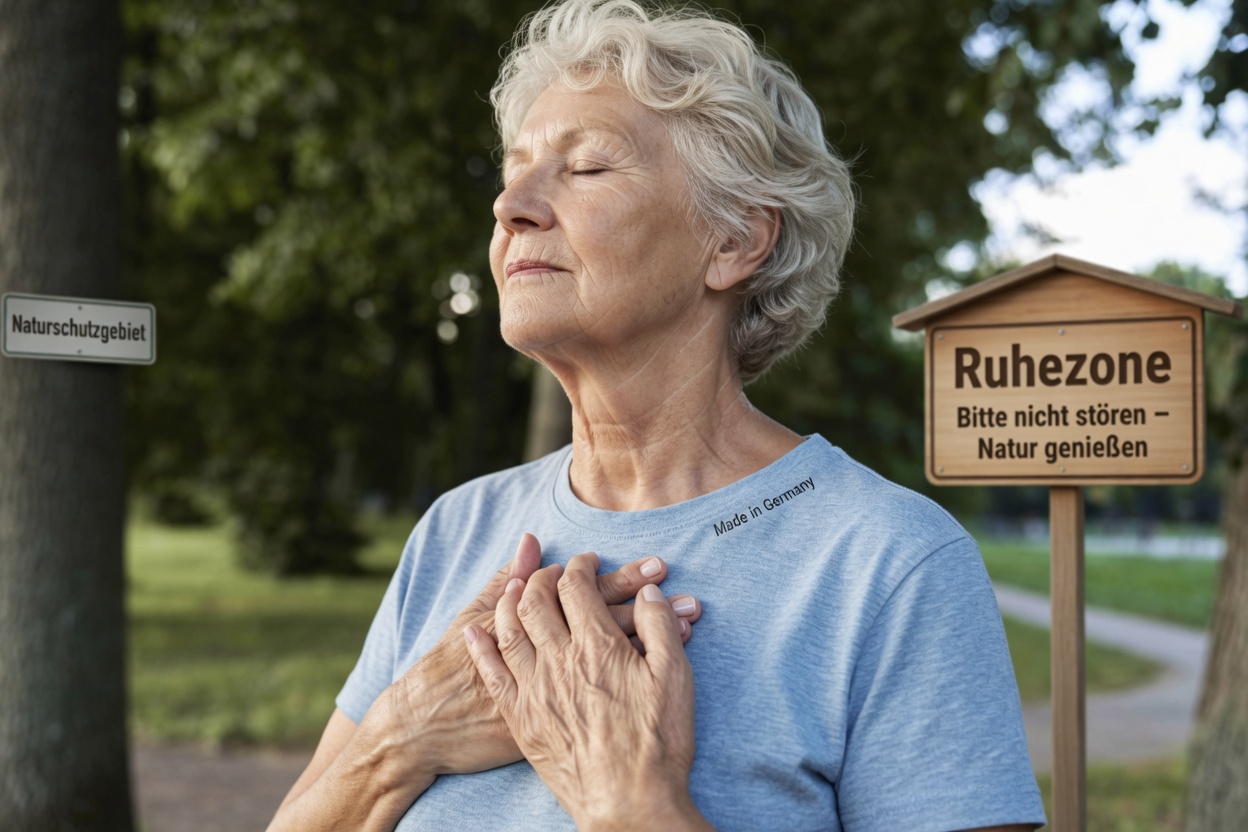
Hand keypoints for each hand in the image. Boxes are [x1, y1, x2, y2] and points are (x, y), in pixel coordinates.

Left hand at [388, 535, 701, 780]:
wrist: (628, 803)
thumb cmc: (658, 743)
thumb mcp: (675, 677)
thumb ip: (660, 627)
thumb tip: (648, 592)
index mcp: (598, 646)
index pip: (577, 586)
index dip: (581, 566)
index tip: (587, 563)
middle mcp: (559, 661)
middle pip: (536, 599)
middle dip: (543, 576)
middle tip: (553, 573)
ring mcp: (534, 689)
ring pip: (509, 629)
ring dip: (510, 601)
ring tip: (517, 589)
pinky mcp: (521, 718)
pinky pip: (491, 672)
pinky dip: (481, 645)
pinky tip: (475, 632)